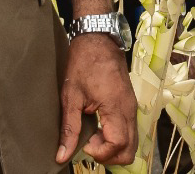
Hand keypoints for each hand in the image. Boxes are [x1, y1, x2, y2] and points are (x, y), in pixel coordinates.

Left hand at [56, 33, 137, 165]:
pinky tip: (99, 126)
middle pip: (130, 149)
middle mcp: (129, 109)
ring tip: (93, 134)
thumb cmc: (83, 64)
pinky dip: (117, 136)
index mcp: (116, 107)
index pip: (119, 145)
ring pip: (132, 141)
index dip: (101, 152)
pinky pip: (130, 129)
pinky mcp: (130, 103)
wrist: (98, 39)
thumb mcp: (71, 97)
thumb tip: (61, 156)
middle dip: (109, 155)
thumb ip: (69, 129)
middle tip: (90, 143)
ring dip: (113, 146)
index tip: (85, 143)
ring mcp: (132, 106)